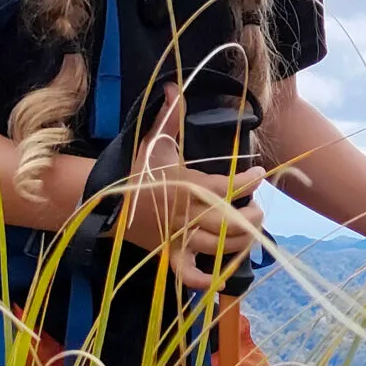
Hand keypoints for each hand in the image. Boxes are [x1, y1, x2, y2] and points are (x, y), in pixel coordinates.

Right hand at [119, 84, 266, 290]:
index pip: (227, 185)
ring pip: (218, 246)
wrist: (106, 203)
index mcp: (187, 185)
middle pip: (230, 221)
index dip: (248, 181)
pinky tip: (220, 276)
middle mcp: (187, 214)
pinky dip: (205, 280)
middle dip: (252, 216)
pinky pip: (188, 274)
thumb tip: (174, 86)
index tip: (258, 174)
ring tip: (251, 232)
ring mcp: (178, 237)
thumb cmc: (136, 172)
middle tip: (259, 210)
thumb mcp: (153, 143)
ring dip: (241, 242)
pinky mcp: (169, 256)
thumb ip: (169, 117)